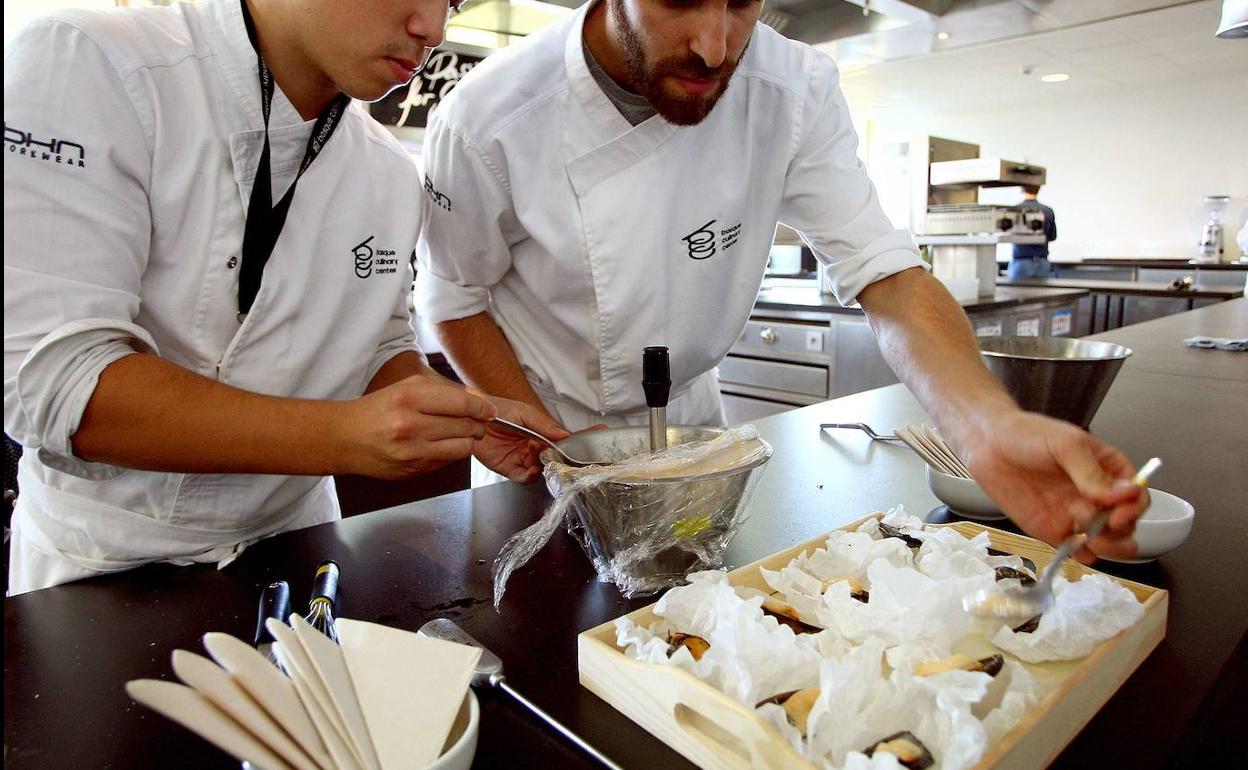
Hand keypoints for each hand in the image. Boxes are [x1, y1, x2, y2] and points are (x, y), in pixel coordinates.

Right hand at [338, 373, 496, 478]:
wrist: (345, 438)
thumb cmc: (377, 410)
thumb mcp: (408, 388)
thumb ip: (443, 391)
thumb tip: (477, 400)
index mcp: (410, 398)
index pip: (463, 404)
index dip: (482, 408)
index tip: (488, 410)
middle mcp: (411, 425)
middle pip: (467, 426)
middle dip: (477, 424)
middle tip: (476, 422)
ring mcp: (412, 451)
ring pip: (462, 447)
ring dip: (468, 440)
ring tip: (461, 433)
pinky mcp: (412, 469)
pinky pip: (448, 461)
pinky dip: (451, 452)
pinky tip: (441, 444)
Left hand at [472, 396, 569, 482]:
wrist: (473, 417)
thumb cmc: (498, 410)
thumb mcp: (525, 413)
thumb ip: (544, 424)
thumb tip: (563, 434)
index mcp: (537, 433)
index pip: (554, 444)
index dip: (558, 448)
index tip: (559, 448)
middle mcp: (530, 447)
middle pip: (547, 459)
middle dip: (549, 458)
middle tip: (546, 453)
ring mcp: (519, 458)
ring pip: (537, 469)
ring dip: (540, 468)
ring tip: (537, 460)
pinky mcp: (508, 468)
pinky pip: (522, 477)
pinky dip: (529, 477)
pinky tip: (531, 471)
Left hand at [955, 410, 1148, 562]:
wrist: (988, 444)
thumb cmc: (1027, 434)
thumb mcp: (1064, 444)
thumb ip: (1091, 471)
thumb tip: (1125, 493)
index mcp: (1107, 470)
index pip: (1136, 495)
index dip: (1133, 508)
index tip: (1118, 513)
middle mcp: (1096, 495)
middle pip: (1126, 524)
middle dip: (1122, 532)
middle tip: (1103, 528)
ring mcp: (1076, 514)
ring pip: (1108, 541)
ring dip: (1108, 548)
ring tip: (1091, 541)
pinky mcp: (1054, 530)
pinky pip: (1077, 550)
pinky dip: (1082, 555)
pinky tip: (1075, 549)